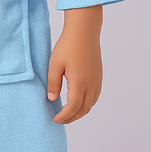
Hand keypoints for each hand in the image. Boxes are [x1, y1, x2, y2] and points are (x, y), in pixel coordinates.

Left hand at [47, 6, 102, 124]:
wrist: (84, 31)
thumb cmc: (68, 45)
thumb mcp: (54, 64)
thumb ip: (53, 83)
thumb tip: (51, 99)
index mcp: (80, 82)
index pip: (73, 107)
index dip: (64, 116)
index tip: (55, 119)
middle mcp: (91, 84)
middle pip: (84, 109)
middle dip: (72, 117)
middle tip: (60, 120)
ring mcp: (97, 80)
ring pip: (91, 104)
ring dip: (80, 112)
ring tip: (68, 113)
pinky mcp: (99, 76)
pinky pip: (95, 96)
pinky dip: (87, 104)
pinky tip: (78, 102)